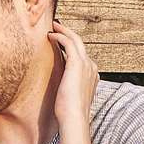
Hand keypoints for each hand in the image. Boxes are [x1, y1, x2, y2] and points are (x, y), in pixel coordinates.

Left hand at [48, 20, 97, 143]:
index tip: (61, 41)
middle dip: (69, 33)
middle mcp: (91, 67)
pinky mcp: (77, 63)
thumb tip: (60, 88)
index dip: (71, 46)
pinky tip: (50, 35)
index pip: (82, 55)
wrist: (74, 118)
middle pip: (81, 44)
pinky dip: (60, 36)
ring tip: (54, 25)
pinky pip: (69, 43)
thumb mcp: (70, 97)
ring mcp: (86, 64)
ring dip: (64, 31)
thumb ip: (68, 88)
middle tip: (57, 26)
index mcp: (92, 75)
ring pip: (76, 40)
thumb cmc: (69, 113)